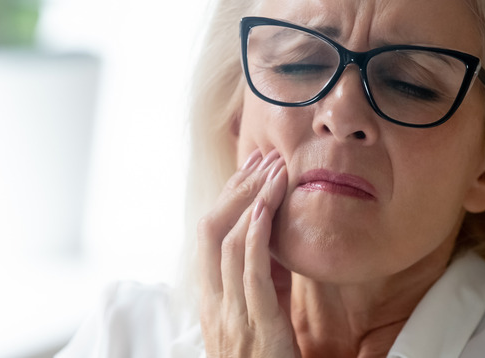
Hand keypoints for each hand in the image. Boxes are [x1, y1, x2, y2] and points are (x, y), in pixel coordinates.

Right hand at [197, 149, 300, 357]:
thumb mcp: (263, 312)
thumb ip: (265, 278)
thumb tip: (276, 237)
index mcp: (213, 300)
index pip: (208, 236)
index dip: (226, 197)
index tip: (249, 168)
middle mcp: (214, 304)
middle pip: (209, 231)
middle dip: (235, 189)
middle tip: (261, 157)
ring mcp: (232, 315)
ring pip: (227, 244)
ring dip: (251, 200)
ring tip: (273, 169)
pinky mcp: (257, 326)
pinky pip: (250, 272)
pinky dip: (256, 234)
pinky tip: (266, 206)